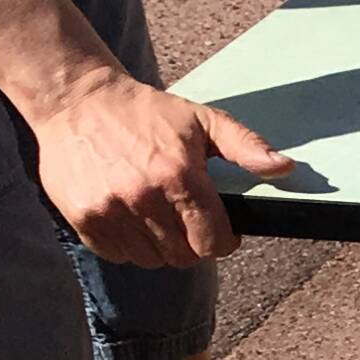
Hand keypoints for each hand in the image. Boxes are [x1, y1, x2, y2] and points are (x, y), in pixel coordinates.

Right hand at [34, 66, 287, 267]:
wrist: (75, 100)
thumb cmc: (144, 112)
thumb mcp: (201, 120)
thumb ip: (246, 146)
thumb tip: (285, 168)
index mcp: (179, 175)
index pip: (213, 242)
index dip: (223, 241)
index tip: (221, 231)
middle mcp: (144, 196)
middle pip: (184, 256)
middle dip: (193, 243)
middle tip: (186, 219)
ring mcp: (110, 210)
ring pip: (151, 259)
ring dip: (160, 245)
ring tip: (156, 214)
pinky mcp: (83, 218)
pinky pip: (117, 254)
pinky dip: (128, 243)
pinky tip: (129, 214)